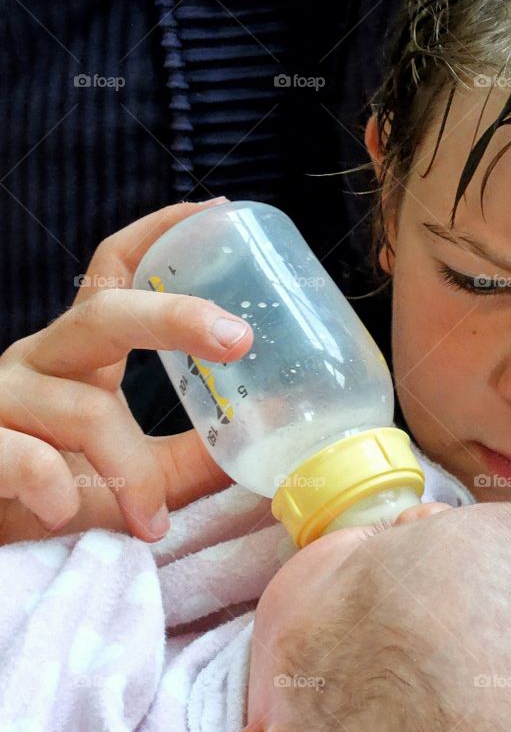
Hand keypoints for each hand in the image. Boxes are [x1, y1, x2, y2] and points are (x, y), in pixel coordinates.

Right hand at [0, 198, 253, 544]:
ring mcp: (1, 400)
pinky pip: (27, 459)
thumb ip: (184, 462)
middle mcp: (38, 363)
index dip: (160, 235)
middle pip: (105, 316)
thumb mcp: (126, 476)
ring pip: (82, 411)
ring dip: (130, 471)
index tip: (217, 211)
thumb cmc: (43, 496)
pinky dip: (58, 490)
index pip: (114, 275)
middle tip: (238, 338)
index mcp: (77, 358)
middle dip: (176, 318)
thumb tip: (263, 445)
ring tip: (148, 519)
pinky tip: (65, 514)